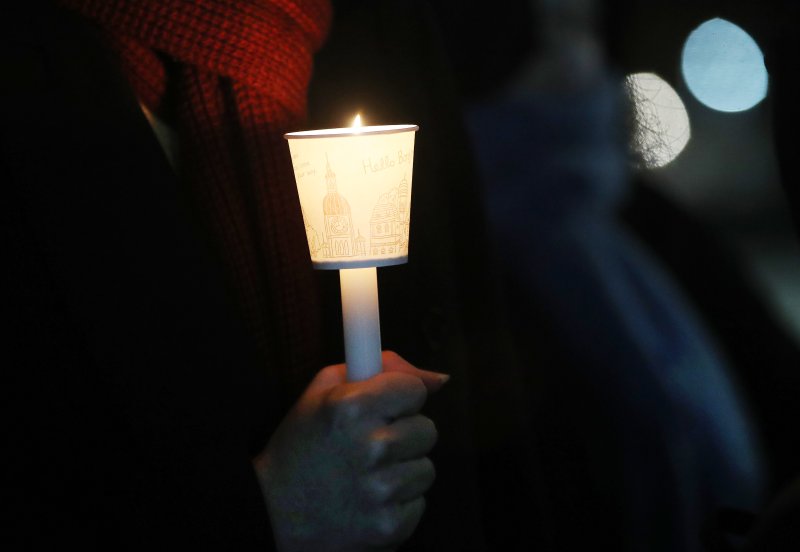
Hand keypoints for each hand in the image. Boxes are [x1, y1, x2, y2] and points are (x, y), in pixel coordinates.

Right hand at [253, 351, 447, 551]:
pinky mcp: (390, 526)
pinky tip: (367, 502)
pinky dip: (398, 504)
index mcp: (351, 407)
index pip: (415, 390)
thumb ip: (381, 369)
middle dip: (404, 435)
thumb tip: (439, 380)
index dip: (400, 399)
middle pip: (427, 430)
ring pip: (426, 469)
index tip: (385, 409)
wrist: (271, 515)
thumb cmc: (300, 447)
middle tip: (370, 446)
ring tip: (366, 476)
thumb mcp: (323, 392)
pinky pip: (418, 503)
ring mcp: (381, 490)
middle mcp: (370, 446)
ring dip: (402, 471)